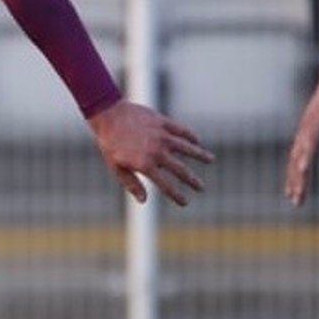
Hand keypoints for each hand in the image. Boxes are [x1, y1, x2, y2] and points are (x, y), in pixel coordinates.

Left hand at [87, 101, 212, 205]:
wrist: (108, 115)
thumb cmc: (109, 144)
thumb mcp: (116, 167)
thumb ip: (131, 184)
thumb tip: (144, 201)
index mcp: (145, 165)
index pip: (166, 185)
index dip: (177, 196)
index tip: (185, 202)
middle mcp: (157, 152)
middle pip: (181, 170)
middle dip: (192, 181)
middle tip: (201, 188)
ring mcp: (162, 136)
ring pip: (187, 147)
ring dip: (200, 155)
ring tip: (211, 160)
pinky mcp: (163, 122)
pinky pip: (182, 130)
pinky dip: (191, 136)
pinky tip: (197, 141)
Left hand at [285, 56, 318, 206]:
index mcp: (311, 128)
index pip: (300, 155)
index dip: (297, 174)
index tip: (294, 191)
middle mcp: (307, 127)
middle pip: (297, 159)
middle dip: (296, 181)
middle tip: (295, 201)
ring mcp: (311, 122)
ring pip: (301, 153)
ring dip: (299, 175)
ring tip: (297, 194)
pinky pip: (311, 139)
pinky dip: (306, 154)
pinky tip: (302, 168)